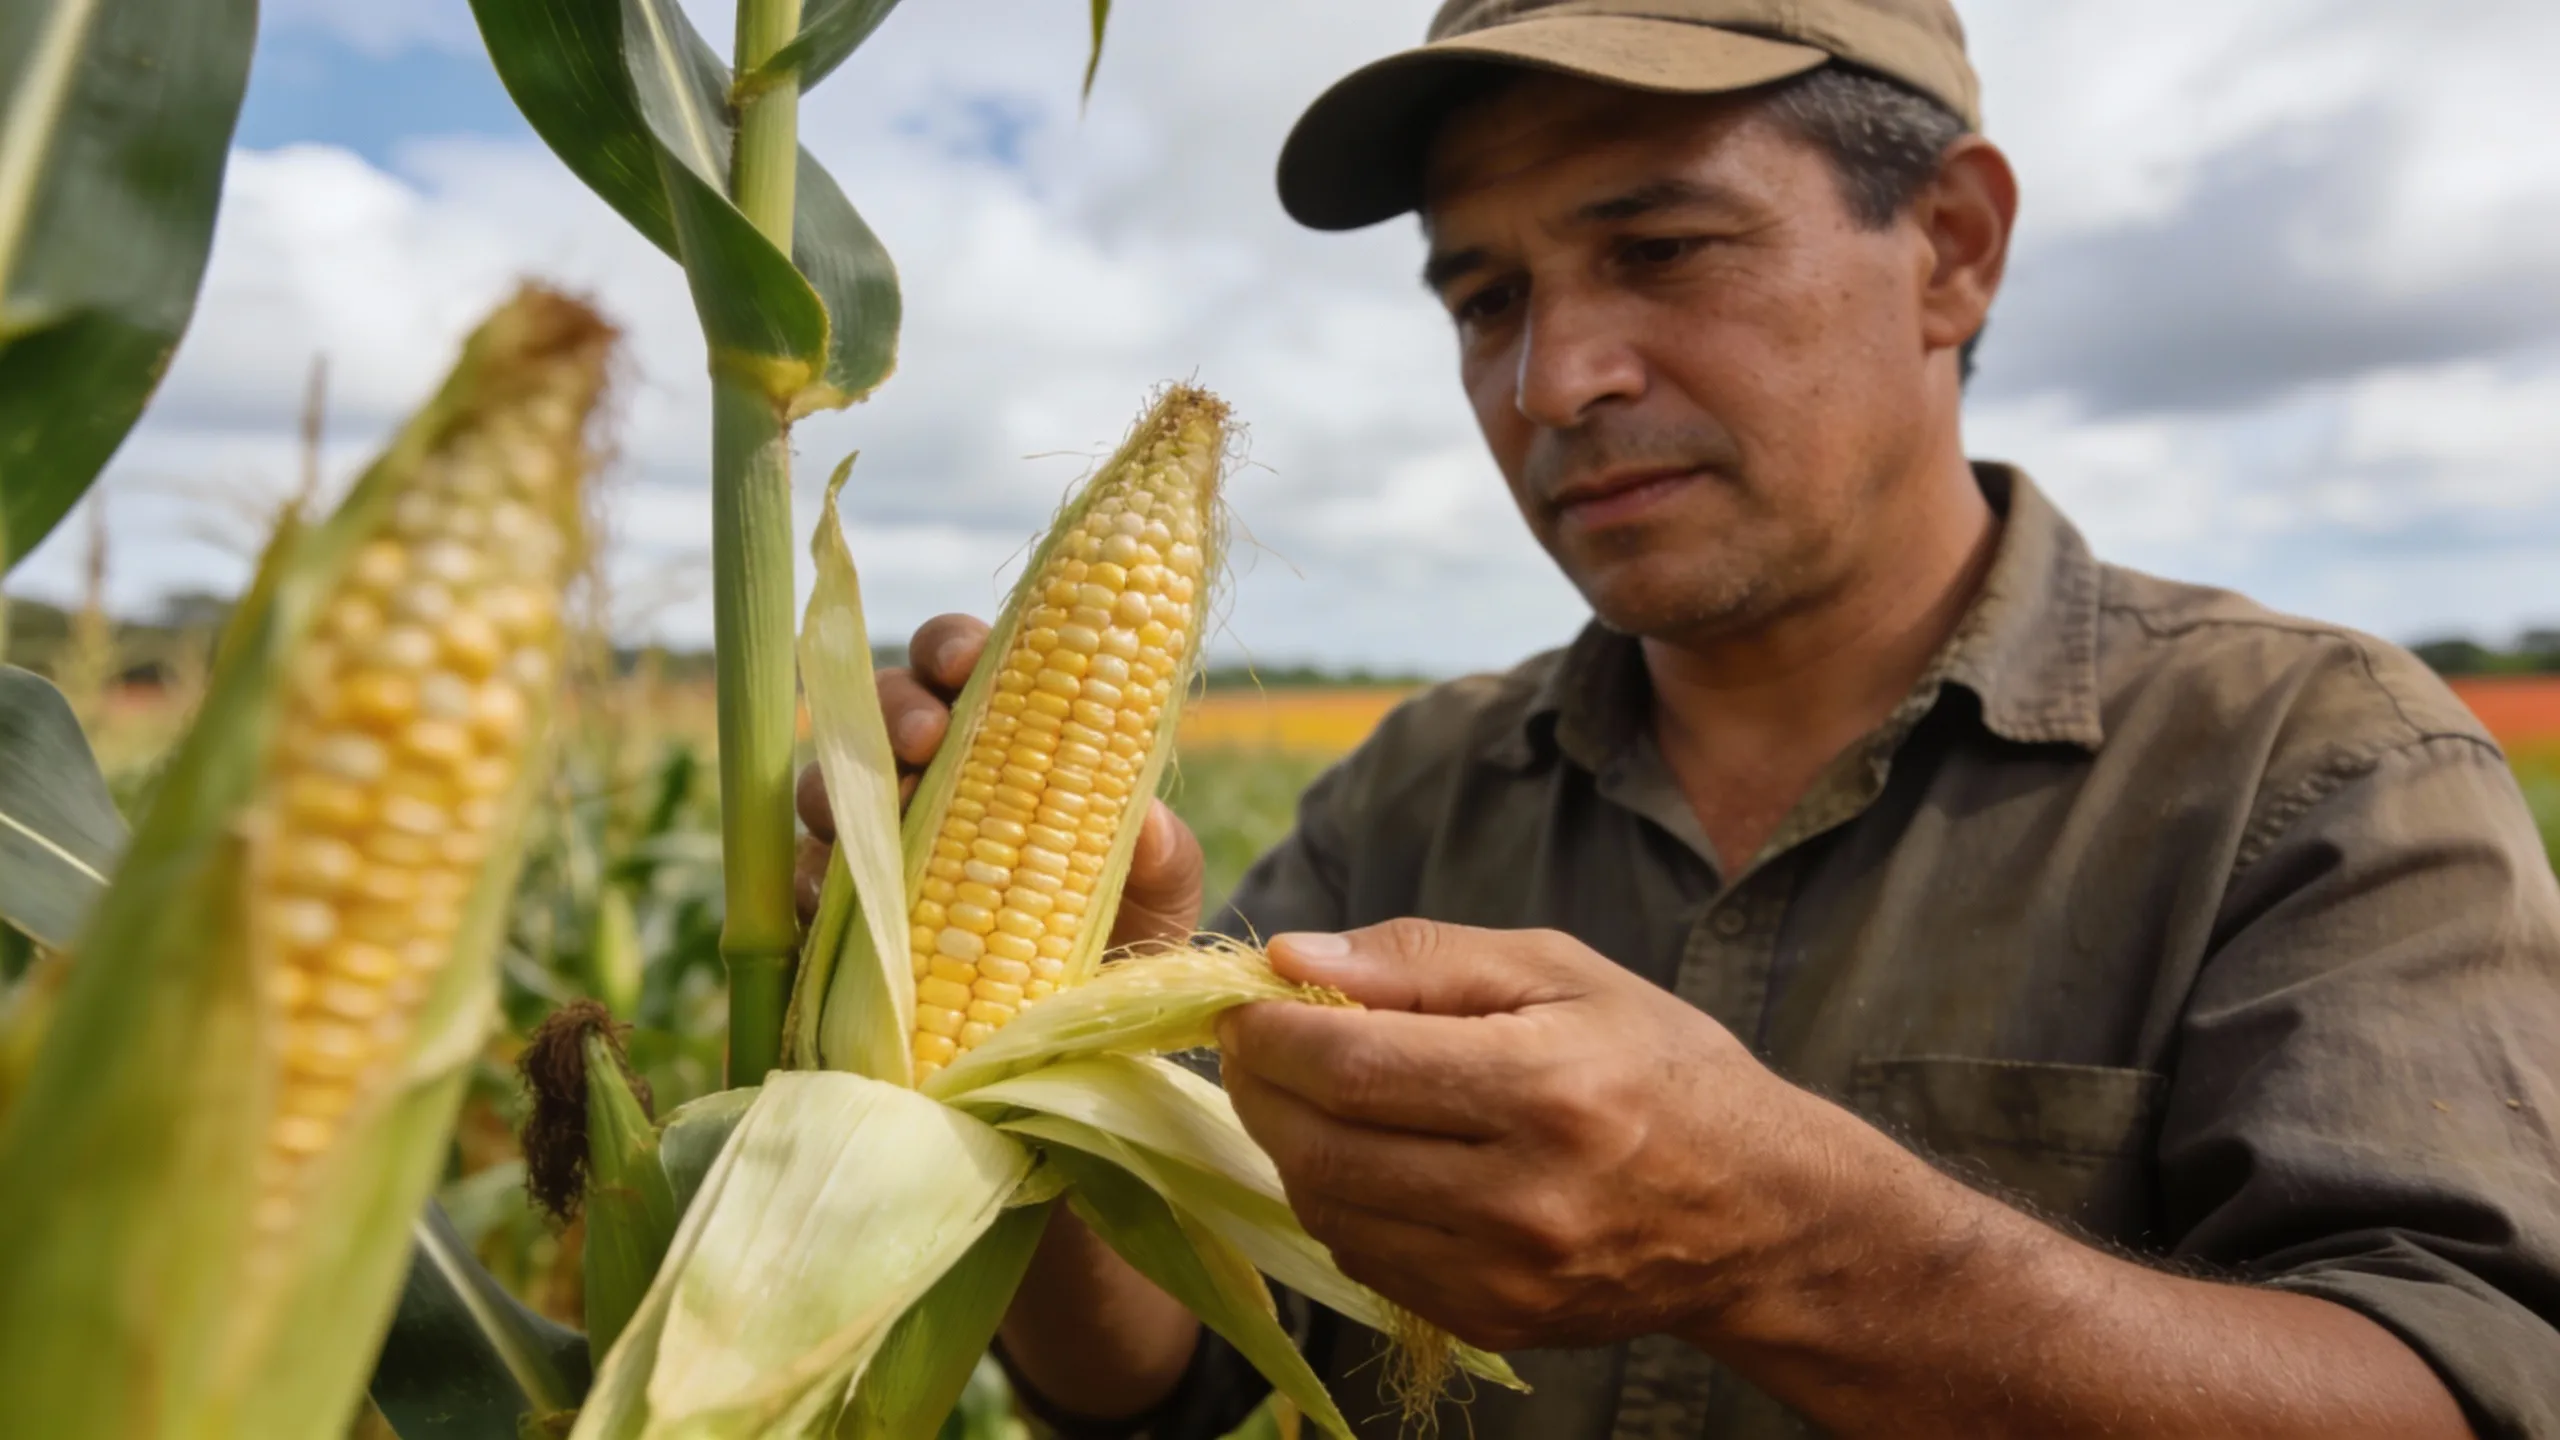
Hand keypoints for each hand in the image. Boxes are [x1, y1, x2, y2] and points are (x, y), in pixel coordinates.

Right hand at [793, 612, 1207, 949]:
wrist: (1089, 1022)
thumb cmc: (1128, 925)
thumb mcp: (1164, 888)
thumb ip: (1161, 851)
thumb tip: (1142, 823)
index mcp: (1006, 735)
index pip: (964, 662)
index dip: (953, 647)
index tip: (968, 663)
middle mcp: (932, 774)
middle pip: (883, 706)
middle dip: (897, 709)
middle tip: (927, 741)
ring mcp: (879, 839)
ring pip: (828, 783)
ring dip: (845, 788)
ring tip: (891, 815)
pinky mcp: (844, 910)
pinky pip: (803, 881)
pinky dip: (814, 882)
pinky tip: (839, 895)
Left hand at [1217, 920, 1843, 1353]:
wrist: (1757, 1211)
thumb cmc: (1659, 1066)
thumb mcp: (1561, 972)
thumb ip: (1423, 958)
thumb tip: (1292, 955)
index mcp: (1545, 1089)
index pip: (1353, 1064)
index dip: (1273, 1031)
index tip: (1248, 1000)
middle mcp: (1523, 1196)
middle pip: (1325, 1145)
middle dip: (1263, 1087)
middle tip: (1256, 1044)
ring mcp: (1506, 1275)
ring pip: (1330, 1210)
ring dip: (1289, 1145)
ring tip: (1304, 1094)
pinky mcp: (1493, 1322)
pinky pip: (1365, 1260)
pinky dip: (1337, 1201)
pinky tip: (1361, 1155)